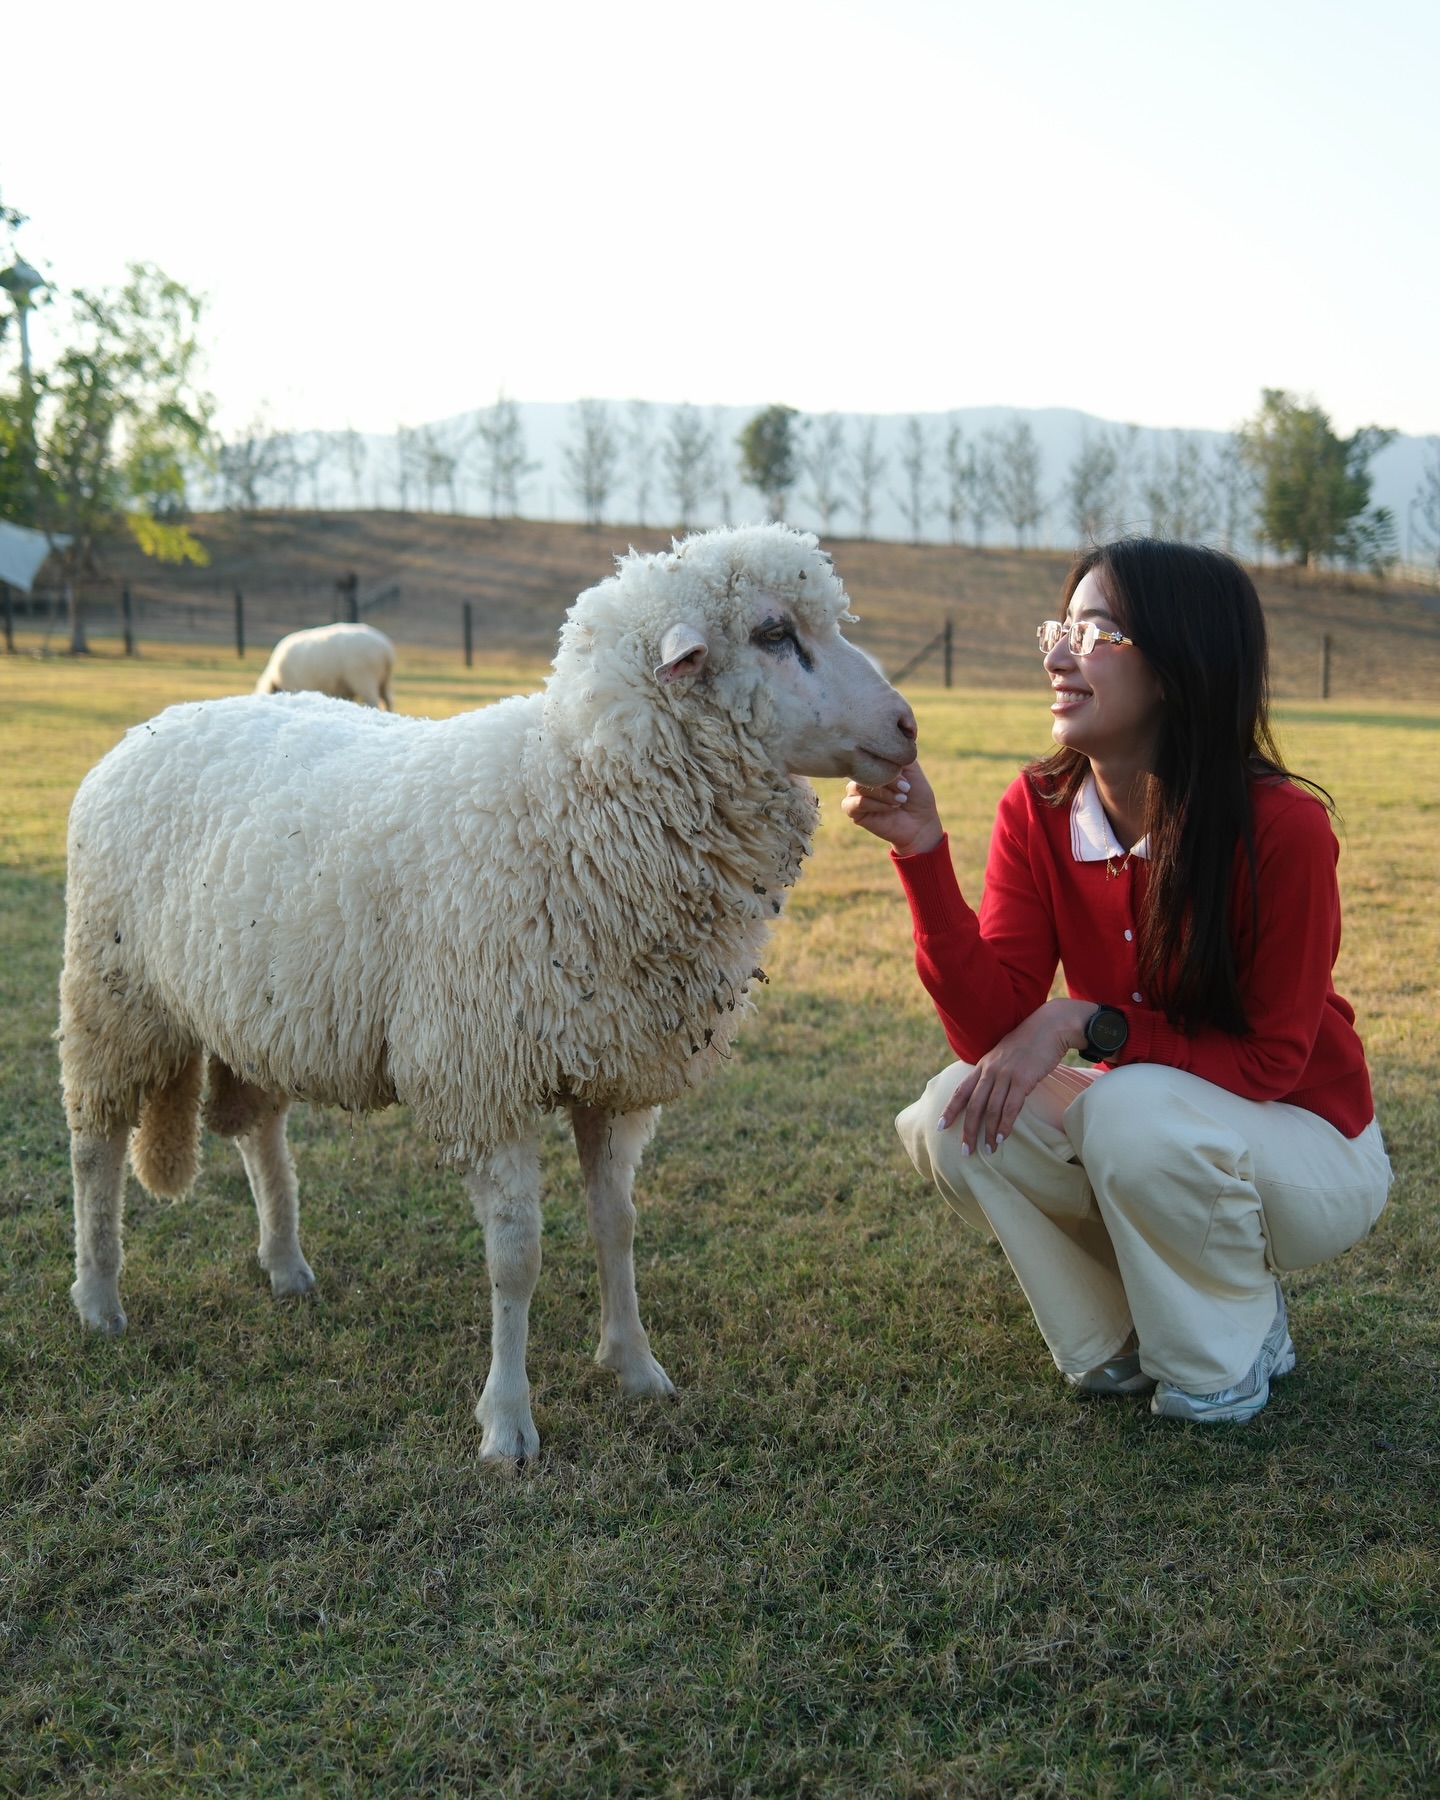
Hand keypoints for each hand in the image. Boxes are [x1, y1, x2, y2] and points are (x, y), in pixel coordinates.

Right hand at [840, 760, 943, 855]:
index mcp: (873, 766)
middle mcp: (862, 777)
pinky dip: (874, 804)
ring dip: (882, 793)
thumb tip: (882, 745)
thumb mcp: (912, 769)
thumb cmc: (917, 796)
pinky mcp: (853, 811)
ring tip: (900, 800)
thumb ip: (897, 754)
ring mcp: (855, 794)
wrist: (920, 824)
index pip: (868, 756)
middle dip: (887, 780)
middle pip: (862, 771)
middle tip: (906, 789)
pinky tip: (890, 808)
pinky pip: (854, 803)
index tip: (907, 778)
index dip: (886, 764)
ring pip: (857, 786)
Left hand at [939, 998, 1096, 1154]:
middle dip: (968, 1130)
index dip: (950, 1109)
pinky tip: (1002, 1138)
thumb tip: (990, 1090)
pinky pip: (1011, 1107)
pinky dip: (1005, 1124)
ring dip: (988, 1132)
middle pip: (974, 1105)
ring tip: (988, 1150)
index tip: (940, 1126)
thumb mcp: (1004, 1055)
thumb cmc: (1029, 1043)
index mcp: (983, 1065)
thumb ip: (995, 1071)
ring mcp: (1006, 1074)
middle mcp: (990, 1070)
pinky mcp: (1023, 1079)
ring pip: (991, 1109)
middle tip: (966, 1151)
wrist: (1049, 1026)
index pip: (961, 1090)